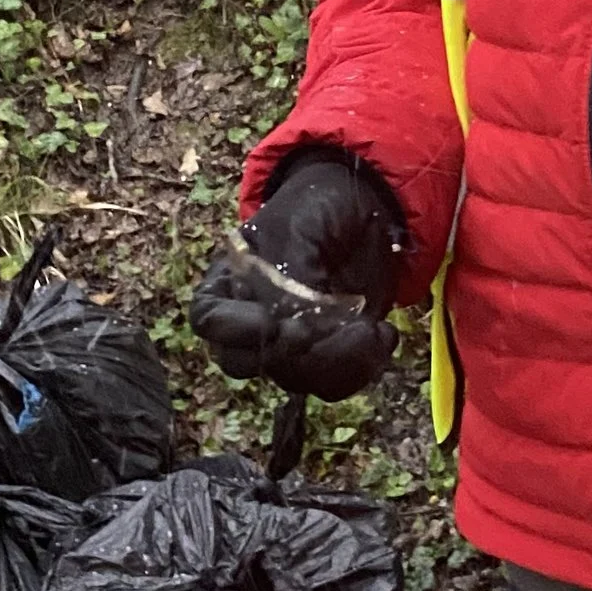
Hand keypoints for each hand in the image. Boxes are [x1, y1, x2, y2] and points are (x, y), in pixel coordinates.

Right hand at [189, 150, 403, 400]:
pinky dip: (362, 366)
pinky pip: (333, 382)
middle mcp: (250, 320)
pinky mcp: (327, 354)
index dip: (234, 332)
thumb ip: (290, 270)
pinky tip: (383, 333)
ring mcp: (288, 343)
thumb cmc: (317, 207)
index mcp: (229, 281)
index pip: (208, 320)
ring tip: (371, 328)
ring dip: (336, 362)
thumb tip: (293, 319)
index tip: (272, 324)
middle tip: (328, 328)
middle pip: (247, 363)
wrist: (366, 209)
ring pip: (295, 379)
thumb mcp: (299, 225)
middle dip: (290, 355)